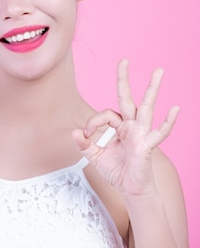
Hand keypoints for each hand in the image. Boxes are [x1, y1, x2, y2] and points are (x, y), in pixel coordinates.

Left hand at [72, 59, 179, 196]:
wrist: (131, 189)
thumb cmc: (117, 171)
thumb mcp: (94, 156)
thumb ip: (84, 144)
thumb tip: (74, 132)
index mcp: (120, 126)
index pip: (105, 114)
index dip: (93, 122)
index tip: (85, 134)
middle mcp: (132, 126)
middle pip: (128, 98)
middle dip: (124, 80)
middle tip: (124, 60)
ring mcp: (142, 133)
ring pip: (146, 107)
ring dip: (152, 89)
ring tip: (159, 71)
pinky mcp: (148, 145)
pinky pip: (159, 132)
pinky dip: (168, 122)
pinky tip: (175, 109)